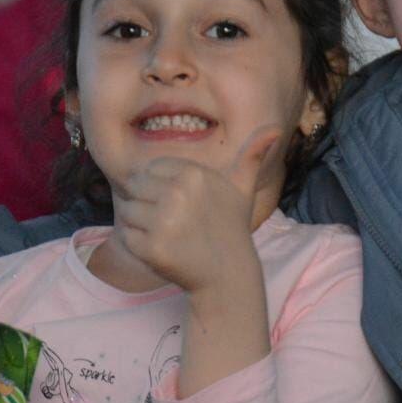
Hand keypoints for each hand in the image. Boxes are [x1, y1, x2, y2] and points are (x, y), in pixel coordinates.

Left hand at [113, 125, 281, 294]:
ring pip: (128, 210)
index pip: (151, 168)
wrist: (227, 274)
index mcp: (194, 174)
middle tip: (167, 220)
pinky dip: (136, 243)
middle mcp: (178, 194)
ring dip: (139, 222)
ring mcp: (163, 222)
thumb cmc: (231, 227)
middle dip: (145, 202)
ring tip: (163, 233)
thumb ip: (252, 155)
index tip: (174, 202)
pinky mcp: (151, 247)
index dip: (158, 185)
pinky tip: (158, 248)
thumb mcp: (243, 187)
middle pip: (135, 186)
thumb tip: (275, 128)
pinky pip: (126, 235)